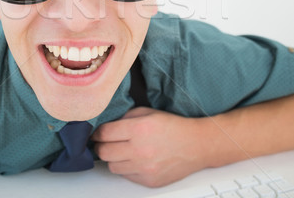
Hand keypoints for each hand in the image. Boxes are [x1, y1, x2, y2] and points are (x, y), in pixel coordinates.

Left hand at [92, 107, 207, 186]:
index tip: (97, 133)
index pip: (104, 133)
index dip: (97, 132)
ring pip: (112, 166)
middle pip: (104, 152)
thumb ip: (125, 118)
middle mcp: (140, 150)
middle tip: (105, 143)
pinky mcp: (149, 181)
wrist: (196, 145)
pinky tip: (134, 160)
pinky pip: (126, 176)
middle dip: (101, 146)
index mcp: (139, 129)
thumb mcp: (147, 112)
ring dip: (113, 158)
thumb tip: (106, 126)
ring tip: (122, 151)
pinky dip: (127, 168)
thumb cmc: (173, 127)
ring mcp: (144, 168)